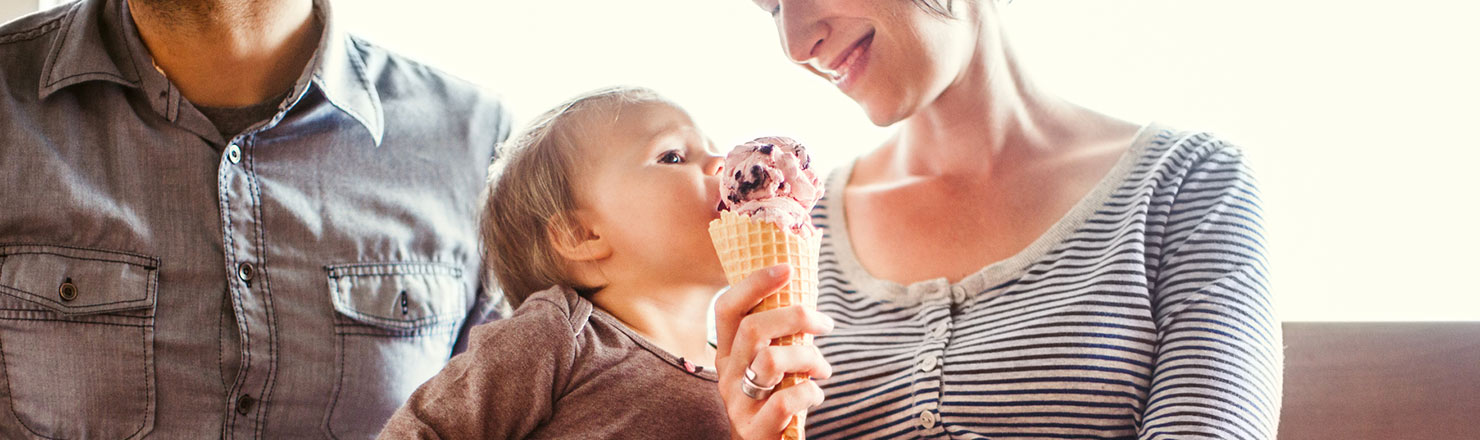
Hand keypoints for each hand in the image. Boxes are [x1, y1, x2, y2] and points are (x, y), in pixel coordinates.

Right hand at [714, 265, 834, 439]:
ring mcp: (738, 401)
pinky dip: (812, 392)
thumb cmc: (773, 402)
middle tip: (826, 323)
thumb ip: (778, 339)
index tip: (787, 268)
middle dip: (797, 316)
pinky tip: (815, 395)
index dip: (754, 283)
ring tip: (823, 369)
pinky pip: (788, 397)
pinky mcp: (755, 427)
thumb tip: (805, 297)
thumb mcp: (767, 367)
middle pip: (754, 328)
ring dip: (810, 357)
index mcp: (728, 353)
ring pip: (772, 360)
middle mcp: (727, 374)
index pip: (727, 308)